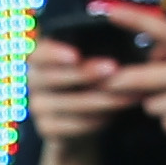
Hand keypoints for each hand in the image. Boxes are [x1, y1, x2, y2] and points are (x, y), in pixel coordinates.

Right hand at [23, 35, 146, 146]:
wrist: (81, 119)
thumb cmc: (91, 80)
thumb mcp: (91, 60)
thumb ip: (96, 49)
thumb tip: (123, 35)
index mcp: (40, 58)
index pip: (38, 54)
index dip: (54, 54)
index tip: (75, 55)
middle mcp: (34, 81)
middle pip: (55, 78)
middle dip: (87, 73)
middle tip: (114, 68)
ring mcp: (39, 107)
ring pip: (71, 104)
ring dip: (104, 99)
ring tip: (131, 94)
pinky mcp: (49, 129)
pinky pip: (76, 125)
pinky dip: (100, 119)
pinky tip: (118, 113)